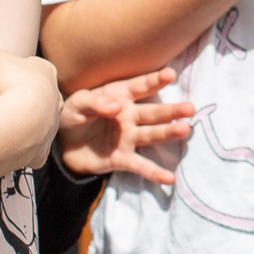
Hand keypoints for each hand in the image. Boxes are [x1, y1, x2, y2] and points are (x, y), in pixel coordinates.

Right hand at [0, 44, 61, 170]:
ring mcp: (52, 125)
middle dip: (21, 97)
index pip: (33, 67)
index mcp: (47, 72)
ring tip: (1, 122)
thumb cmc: (11, 82)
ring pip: (38, 122)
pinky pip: (31, 147)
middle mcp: (55, 98)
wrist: (21, 120)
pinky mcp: (42, 149)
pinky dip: (20, 146)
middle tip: (0, 100)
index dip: (15, 70)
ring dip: (22, 122)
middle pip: (38, 95)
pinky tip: (6, 144)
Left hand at [57, 67, 196, 184]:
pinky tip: (169, 178)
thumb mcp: (78, 103)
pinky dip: (154, 173)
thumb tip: (116, 106)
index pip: (140, 87)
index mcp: (120, 96)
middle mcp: (129, 117)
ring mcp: (128, 138)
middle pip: (153, 113)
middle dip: (172, 110)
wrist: (64, 143)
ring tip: (185, 130)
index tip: (170, 74)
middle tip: (190, 108)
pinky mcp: (122, 159)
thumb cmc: (75, 115)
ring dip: (168, 133)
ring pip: (152, 135)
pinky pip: (140, 166)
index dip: (155, 80)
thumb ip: (94, 103)